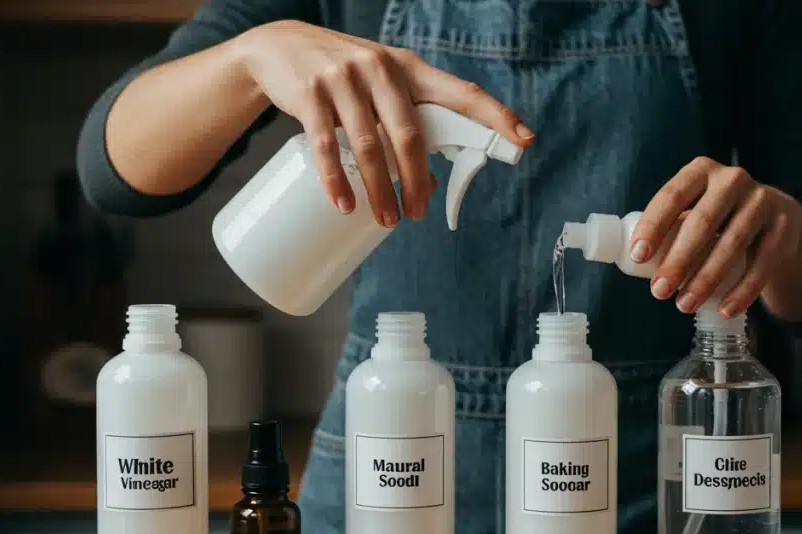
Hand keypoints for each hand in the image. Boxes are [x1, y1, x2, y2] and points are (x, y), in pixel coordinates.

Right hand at [234, 21, 534, 226]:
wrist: (278, 46)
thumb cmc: (343, 73)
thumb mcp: (381, 82)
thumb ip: (407, 117)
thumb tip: (432, 175)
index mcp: (409, 69)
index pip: (462, 92)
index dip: (496, 115)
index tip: (523, 139)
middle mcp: (380, 69)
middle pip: (411, 135)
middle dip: (418, 182)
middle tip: (418, 214)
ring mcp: (344, 79)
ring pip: (371, 146)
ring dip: (380, 190)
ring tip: (386, 219)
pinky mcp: (311, 94)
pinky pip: (327, 144)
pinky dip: (337, 179)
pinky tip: (345, 203)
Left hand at [629, 157, 801, 317]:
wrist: (777, 217)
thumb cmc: (719, 218)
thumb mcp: (696, 209)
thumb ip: (670, 226)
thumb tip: (631, 260)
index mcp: (701, 171)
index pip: (672, 196)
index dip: (653, 226)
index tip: (638, 257)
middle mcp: (732, 180)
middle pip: (702, 222)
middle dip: (678, 260)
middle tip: (659, 291)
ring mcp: (762, 200)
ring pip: (732, 243)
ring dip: (706, 279)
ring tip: (684, 305)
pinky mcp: (783, 225)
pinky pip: (762, 262)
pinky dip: (743, 290)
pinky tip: (725, 309)